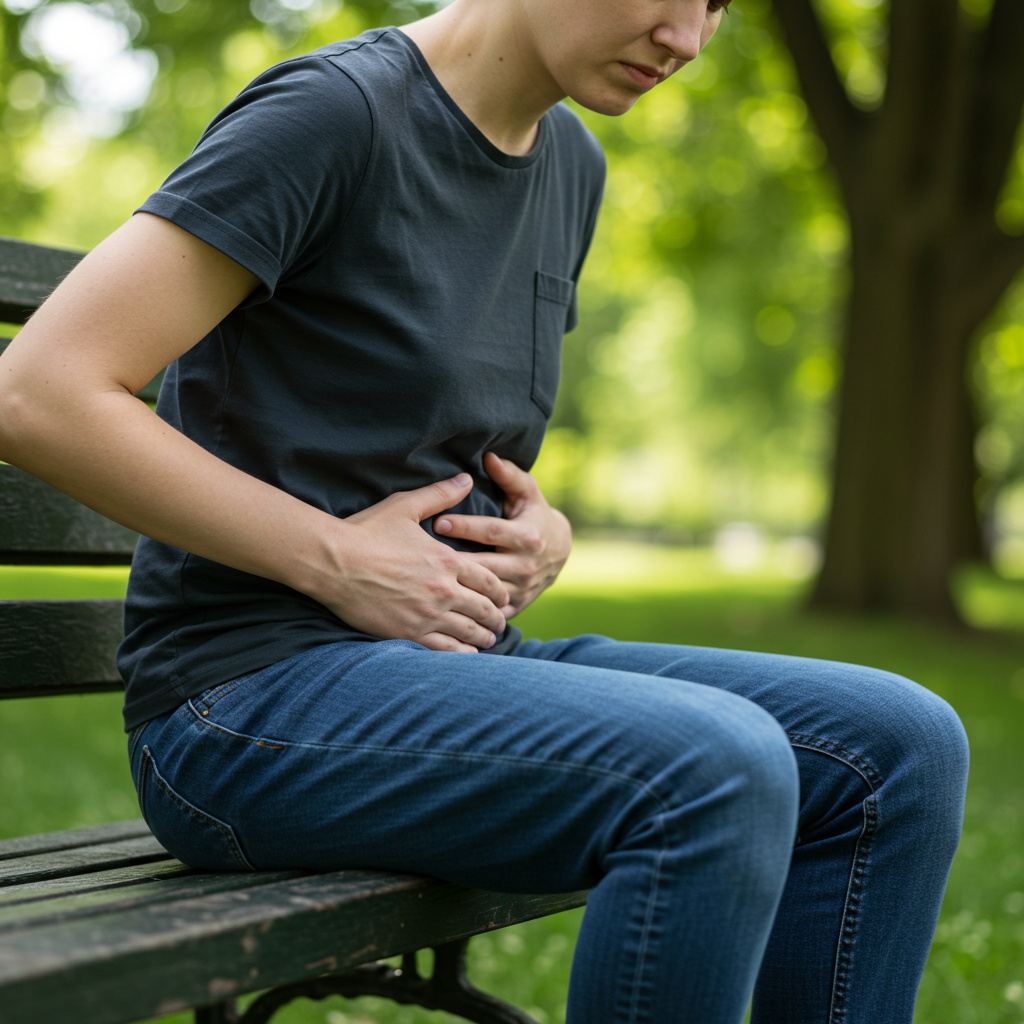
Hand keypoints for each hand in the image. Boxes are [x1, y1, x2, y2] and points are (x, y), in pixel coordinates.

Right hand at [322, 473, 508, 652]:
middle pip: (483, 609)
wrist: (333, 561)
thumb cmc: (366, 531)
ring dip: (483, 638)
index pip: (487, 580)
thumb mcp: (406, 506)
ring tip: (488, 641)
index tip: (503, 598)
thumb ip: (440, 495)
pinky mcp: (408, 632)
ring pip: (468, 632)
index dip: (500, 592)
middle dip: (496, 618)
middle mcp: (443, 589)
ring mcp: (427, 614)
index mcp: (447, 560)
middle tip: (500, 624)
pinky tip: (466, 655)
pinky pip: (445, 649)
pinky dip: (461, 654)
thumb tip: (467, 478)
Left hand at [433, 453, 571, 616]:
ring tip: (424, 581)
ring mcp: (521, 589)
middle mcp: (526, 565)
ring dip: (456, 589)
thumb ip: (508, 475)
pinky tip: (440, 606)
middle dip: (454, 561)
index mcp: (528, 536)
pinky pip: (488, 612)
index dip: (465, 526)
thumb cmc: (534, 514)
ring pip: (484, 593)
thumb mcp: (528, 492)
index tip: (437, 521)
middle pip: (484, 566)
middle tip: (422, 555)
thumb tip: (488, 456)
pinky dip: (467, 611)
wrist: (560, 551)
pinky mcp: (516, 605)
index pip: (491, 531)